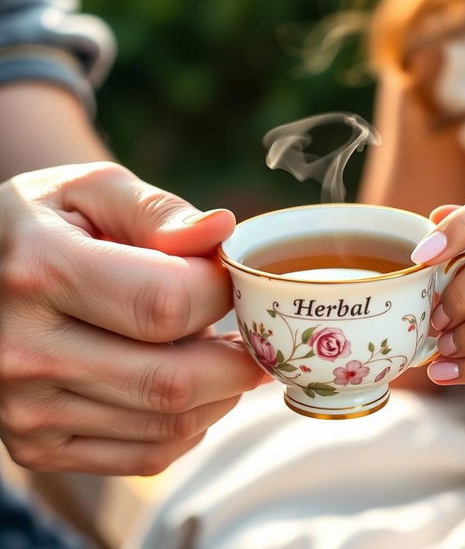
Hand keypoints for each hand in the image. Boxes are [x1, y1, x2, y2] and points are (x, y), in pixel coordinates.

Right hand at [0, 162, 263, 474]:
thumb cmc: (48, 223)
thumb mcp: (92, 190)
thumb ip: (158, 211)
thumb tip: (222, 230)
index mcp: (40, 270)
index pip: (164, 303)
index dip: (221, 292)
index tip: (234, 280)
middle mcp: (24, 350)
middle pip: (171, 380)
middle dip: (239, 360)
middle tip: (259, 334)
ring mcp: (26, 410)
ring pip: (167, 425)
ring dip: (221, 393)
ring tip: (223, 354)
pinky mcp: (38, 447)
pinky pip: (146, 455)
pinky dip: (192, 425)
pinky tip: (194, 388)